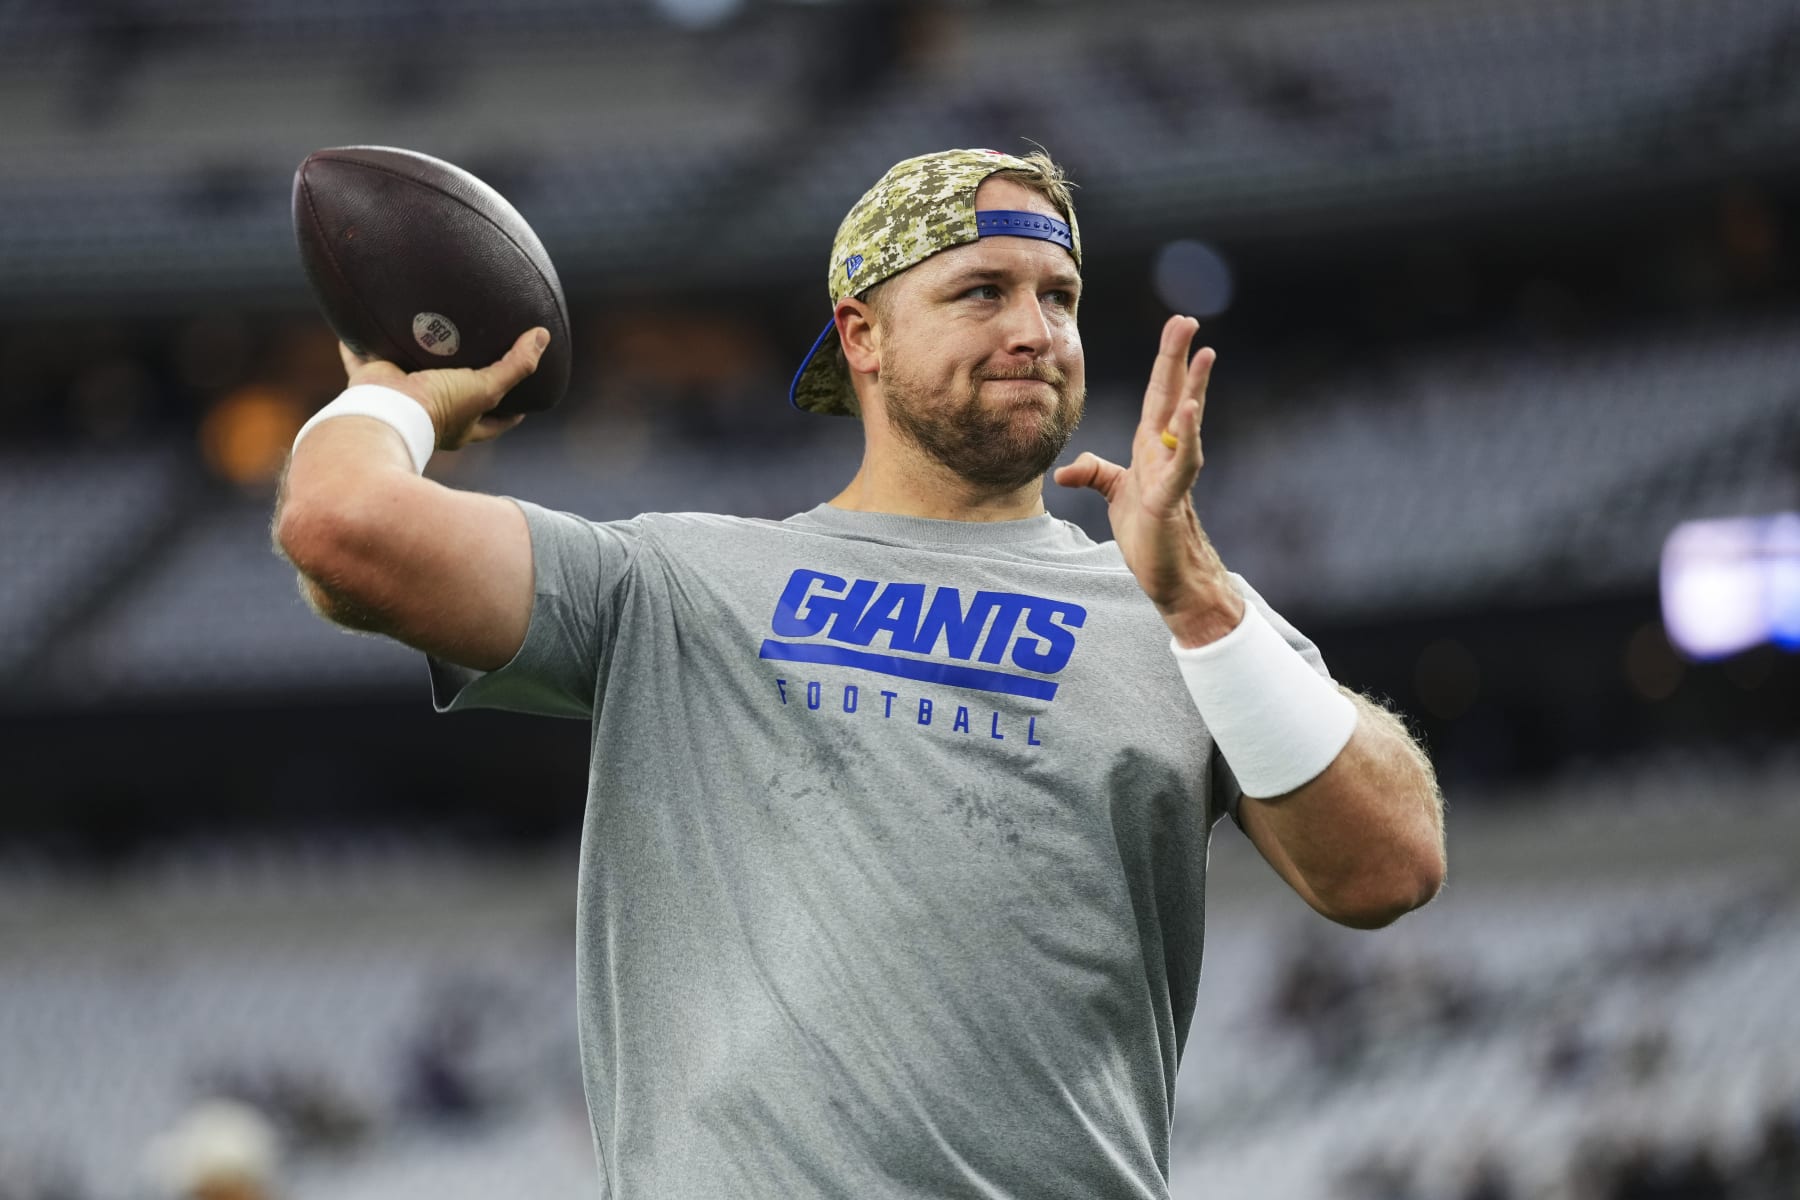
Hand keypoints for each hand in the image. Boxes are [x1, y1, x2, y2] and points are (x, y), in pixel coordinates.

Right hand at [338, 327, 548, 450]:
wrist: (385, 413)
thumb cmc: (439, 409)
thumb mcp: (485, 389)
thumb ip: (515, 366)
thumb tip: (542, 337)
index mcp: (461, 424)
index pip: (495, 420)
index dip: (512, 410)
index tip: (525, 398)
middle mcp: (432, 414)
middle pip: (453, 396)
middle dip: (461, 380)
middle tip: (474, 356)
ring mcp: (401, 398)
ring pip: (409, 374)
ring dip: (413, 358)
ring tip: (425, 331)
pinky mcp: (372, 380)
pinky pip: (362, 357)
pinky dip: (357, 343)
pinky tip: (360, 323)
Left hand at [1052, 315, 1244, 645]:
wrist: (1169, 575)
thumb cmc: (1149, 533)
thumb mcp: (1115, 495)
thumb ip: (1094, 474)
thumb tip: (1066, 472)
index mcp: (1152, 446)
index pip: (1160, 393)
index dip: (1166, 360)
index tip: (1177, 326)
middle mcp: (1166, 452)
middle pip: (1173, 395)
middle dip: (1179, 357)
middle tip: (1188, 320)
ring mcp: (1173, 473)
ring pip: (1185, 422)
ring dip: (1195, 388)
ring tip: (1205, 354)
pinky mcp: (1171, 497)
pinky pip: (1183, 462)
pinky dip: (1188, 435)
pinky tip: (1191, 410)